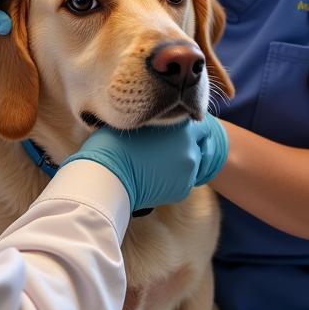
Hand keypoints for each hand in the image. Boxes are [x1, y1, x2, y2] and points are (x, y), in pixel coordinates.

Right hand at [62, 114, 228, 212]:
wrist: (108, 176)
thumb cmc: (114, 144)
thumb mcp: (138, 122)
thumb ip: (158, 121)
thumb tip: (159, 120)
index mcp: (182, 126)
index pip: (199, 126)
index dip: (187, 130)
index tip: (175, 134)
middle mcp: (191, 147)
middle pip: (196, 145)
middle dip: (185, 146)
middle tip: (163, 151)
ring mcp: (189, 170)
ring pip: (190, 164)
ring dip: (179, 163)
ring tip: (155, 165)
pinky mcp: (183, 190)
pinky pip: (182, 181)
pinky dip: (172, 180)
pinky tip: (153, 178)